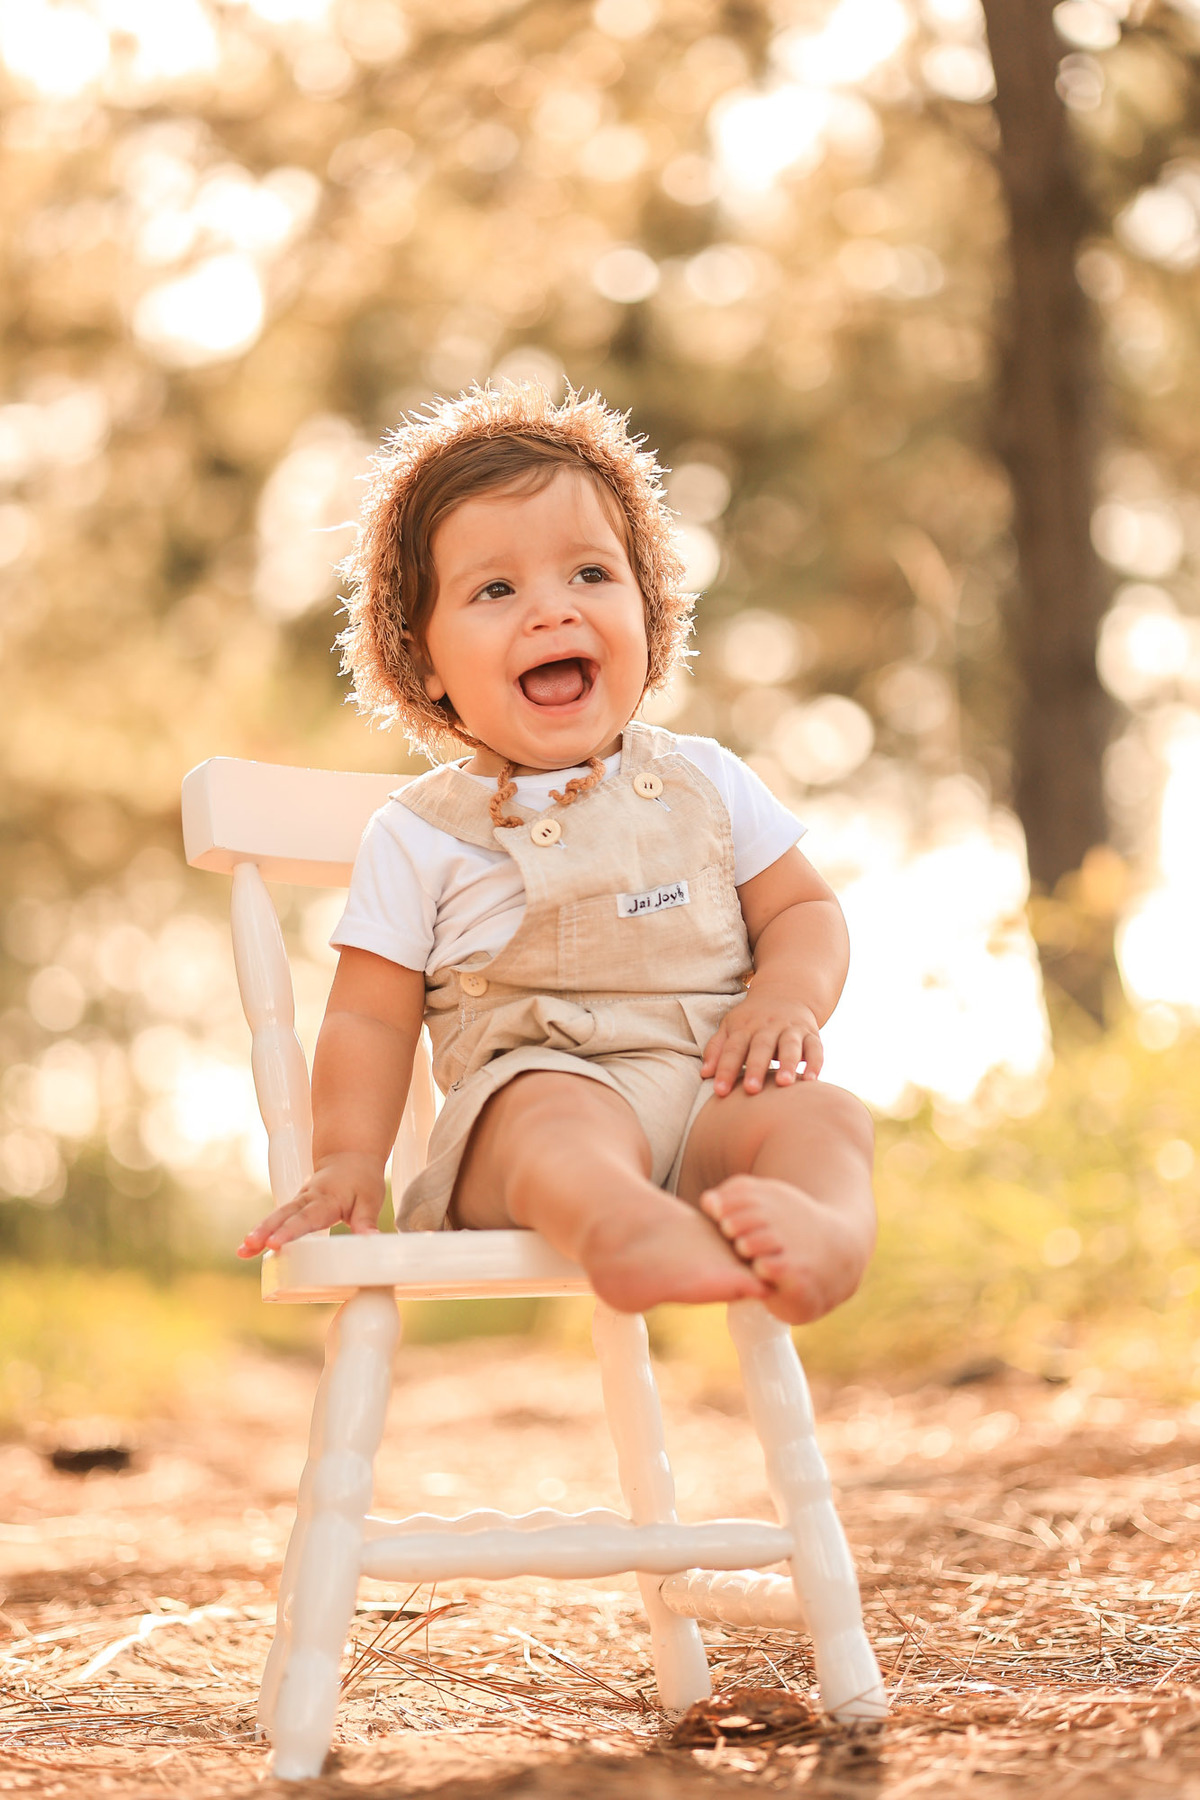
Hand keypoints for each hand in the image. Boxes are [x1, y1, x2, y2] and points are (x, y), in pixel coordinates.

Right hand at [237, 1151, 385, 1257]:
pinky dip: (263, 1232)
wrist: (350, 1157)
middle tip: (250, 1245)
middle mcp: (308, 1198)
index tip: (274, 1243)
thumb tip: (372, 1242)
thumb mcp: (370, 1200)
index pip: (307, 1217)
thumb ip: (366, 1222)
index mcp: (327, 1198)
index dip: (290, 1231)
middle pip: (284, 1215)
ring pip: (277, 1216)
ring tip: (243, 1251)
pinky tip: (249, 1249)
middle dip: (266, 1230)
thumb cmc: (361, 1181)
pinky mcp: (295, 1206)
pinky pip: (277, 1219)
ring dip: (259, 1232)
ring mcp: (299, 1201)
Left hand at [701, 988, 823, 1097]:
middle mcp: (768, 1026)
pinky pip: (816, 1048)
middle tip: (751, 1090)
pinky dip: (815, 1063)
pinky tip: (812, 1080)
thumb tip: (704, 1074)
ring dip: (788, 1064)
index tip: (720, 1091)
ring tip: (784, 1084)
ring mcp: (791, 1029)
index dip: (726, 1069)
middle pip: (761, 1047)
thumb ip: (717, 1048)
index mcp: (745, 1026)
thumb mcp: (731, 1026)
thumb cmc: (752, 1019)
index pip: (733, 1048)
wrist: (787, 991)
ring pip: (790, 1046)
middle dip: (756, 1068)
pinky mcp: (812, 1034)